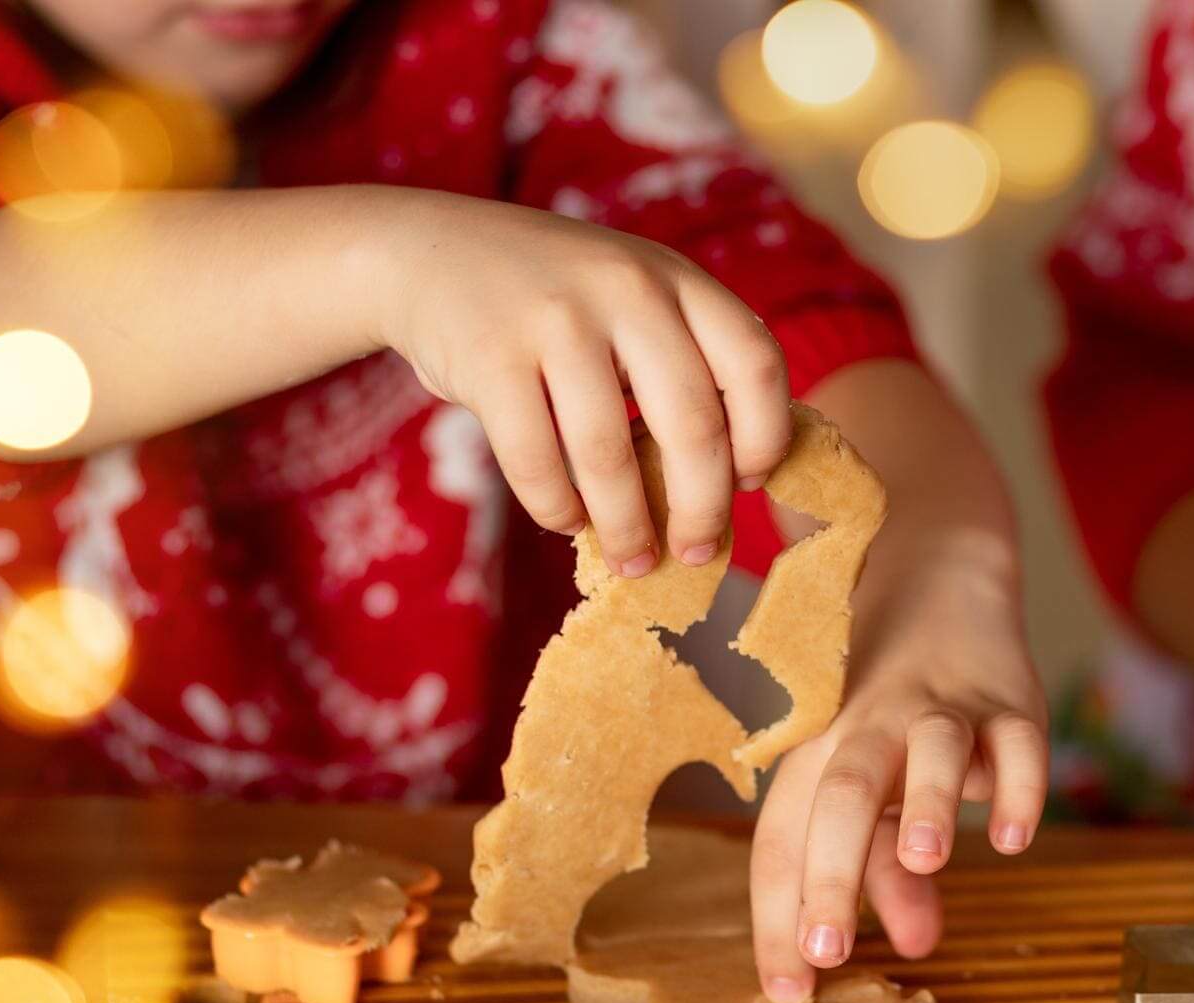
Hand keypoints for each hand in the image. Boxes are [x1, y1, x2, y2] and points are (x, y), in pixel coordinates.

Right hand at [375, 194, 791, 575]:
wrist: (428, 251)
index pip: (755, 364)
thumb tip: (727, 483)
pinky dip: (558, 509)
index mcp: (676, 278)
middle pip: (694, 425)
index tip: (749, 484)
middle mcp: (626, 289)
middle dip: (701, 509)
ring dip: (627, 527)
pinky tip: (567, 522)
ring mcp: (556, 320)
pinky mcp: (490, 357)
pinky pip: (538, 461)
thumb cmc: (553, 300)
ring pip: (611, 455)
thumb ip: (681, 360)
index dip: (765, 436)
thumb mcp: (631, 296)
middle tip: (696, 552)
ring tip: (633, 561)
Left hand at [747, 544, 1047, 1002]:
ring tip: (927, 861)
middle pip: (841, 797)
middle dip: (832, 875)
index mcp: (817, 757)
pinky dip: (1019, 782)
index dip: (780, 919)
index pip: (783, 841)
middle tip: (829, 954)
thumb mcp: (880, 790)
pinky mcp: (1010, 698)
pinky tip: (1014, 835)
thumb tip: (914, 947)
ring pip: (926, 751)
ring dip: (926, 803)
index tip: (786, 995)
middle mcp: (868, 729)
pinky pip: (1018, 739)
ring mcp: (940, 709)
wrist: (939, 579)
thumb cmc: (893, 710)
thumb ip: (890, 872)